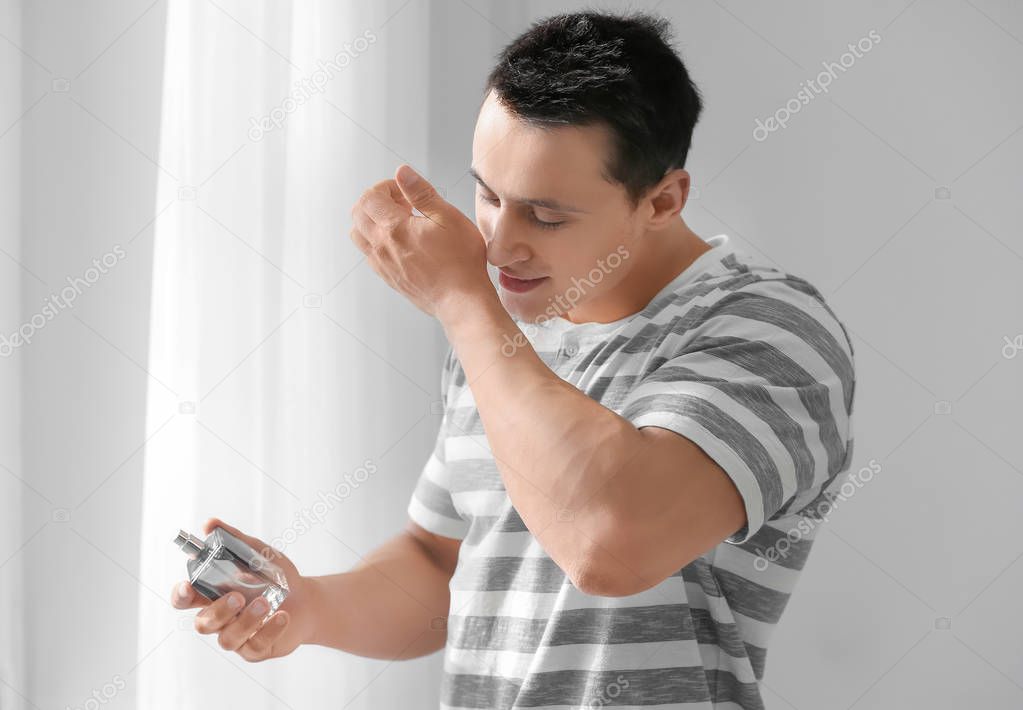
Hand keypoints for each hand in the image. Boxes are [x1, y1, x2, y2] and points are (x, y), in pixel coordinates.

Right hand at [170, 517, 319, 662]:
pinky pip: (254, 647)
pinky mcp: (255, 649)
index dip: (180, 595)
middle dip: (219, 611)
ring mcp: (237, 636)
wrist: (307, 599)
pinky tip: (282, 616)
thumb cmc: (276, 576)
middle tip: (239, 597)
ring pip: (227, 638)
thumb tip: (210, 524)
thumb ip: (234, 539)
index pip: (185, 599)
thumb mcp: (257, 553)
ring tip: (267, 602)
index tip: (187, 587)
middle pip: (203, 623)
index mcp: (214, 594)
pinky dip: (269, 630)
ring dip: (246, 620)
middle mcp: (221, 618)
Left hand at [349, 164, 494, 319]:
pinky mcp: (388, 277)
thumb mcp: (448, 218)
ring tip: (399, 222)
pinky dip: (376, 240)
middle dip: (376, 201)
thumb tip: (402, 173)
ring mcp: (382, 264)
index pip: (370, 197)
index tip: (404, 191)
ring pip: (358, 234)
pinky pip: (368, 253)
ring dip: (372, 221)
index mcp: (395, 228)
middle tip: (401, 203)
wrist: (461, 301)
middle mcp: (382, 247)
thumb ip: (422, 193)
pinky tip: (401, 241)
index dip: (386, 187)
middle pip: (358, 213)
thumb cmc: (461, 262)